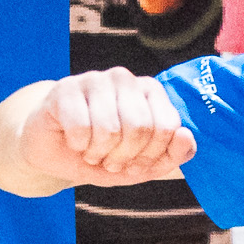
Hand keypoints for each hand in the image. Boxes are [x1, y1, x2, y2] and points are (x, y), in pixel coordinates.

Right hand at [40, 66, 197, 181]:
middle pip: (140, 127)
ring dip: (100, 153)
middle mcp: (125, 79)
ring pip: (110, 128)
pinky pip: (80, 126)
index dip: (151, 155)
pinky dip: (79, 145)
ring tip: (93, 152)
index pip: (168, 126)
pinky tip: (75, 142)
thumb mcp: (145, 164)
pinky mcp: (64, 88)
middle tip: (112, 162)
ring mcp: (94, 80)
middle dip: (125, 156)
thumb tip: (186, 135)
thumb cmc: (106, 154)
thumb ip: (174, 154)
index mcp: (151, 92)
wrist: (57, 152)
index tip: (136, 164)